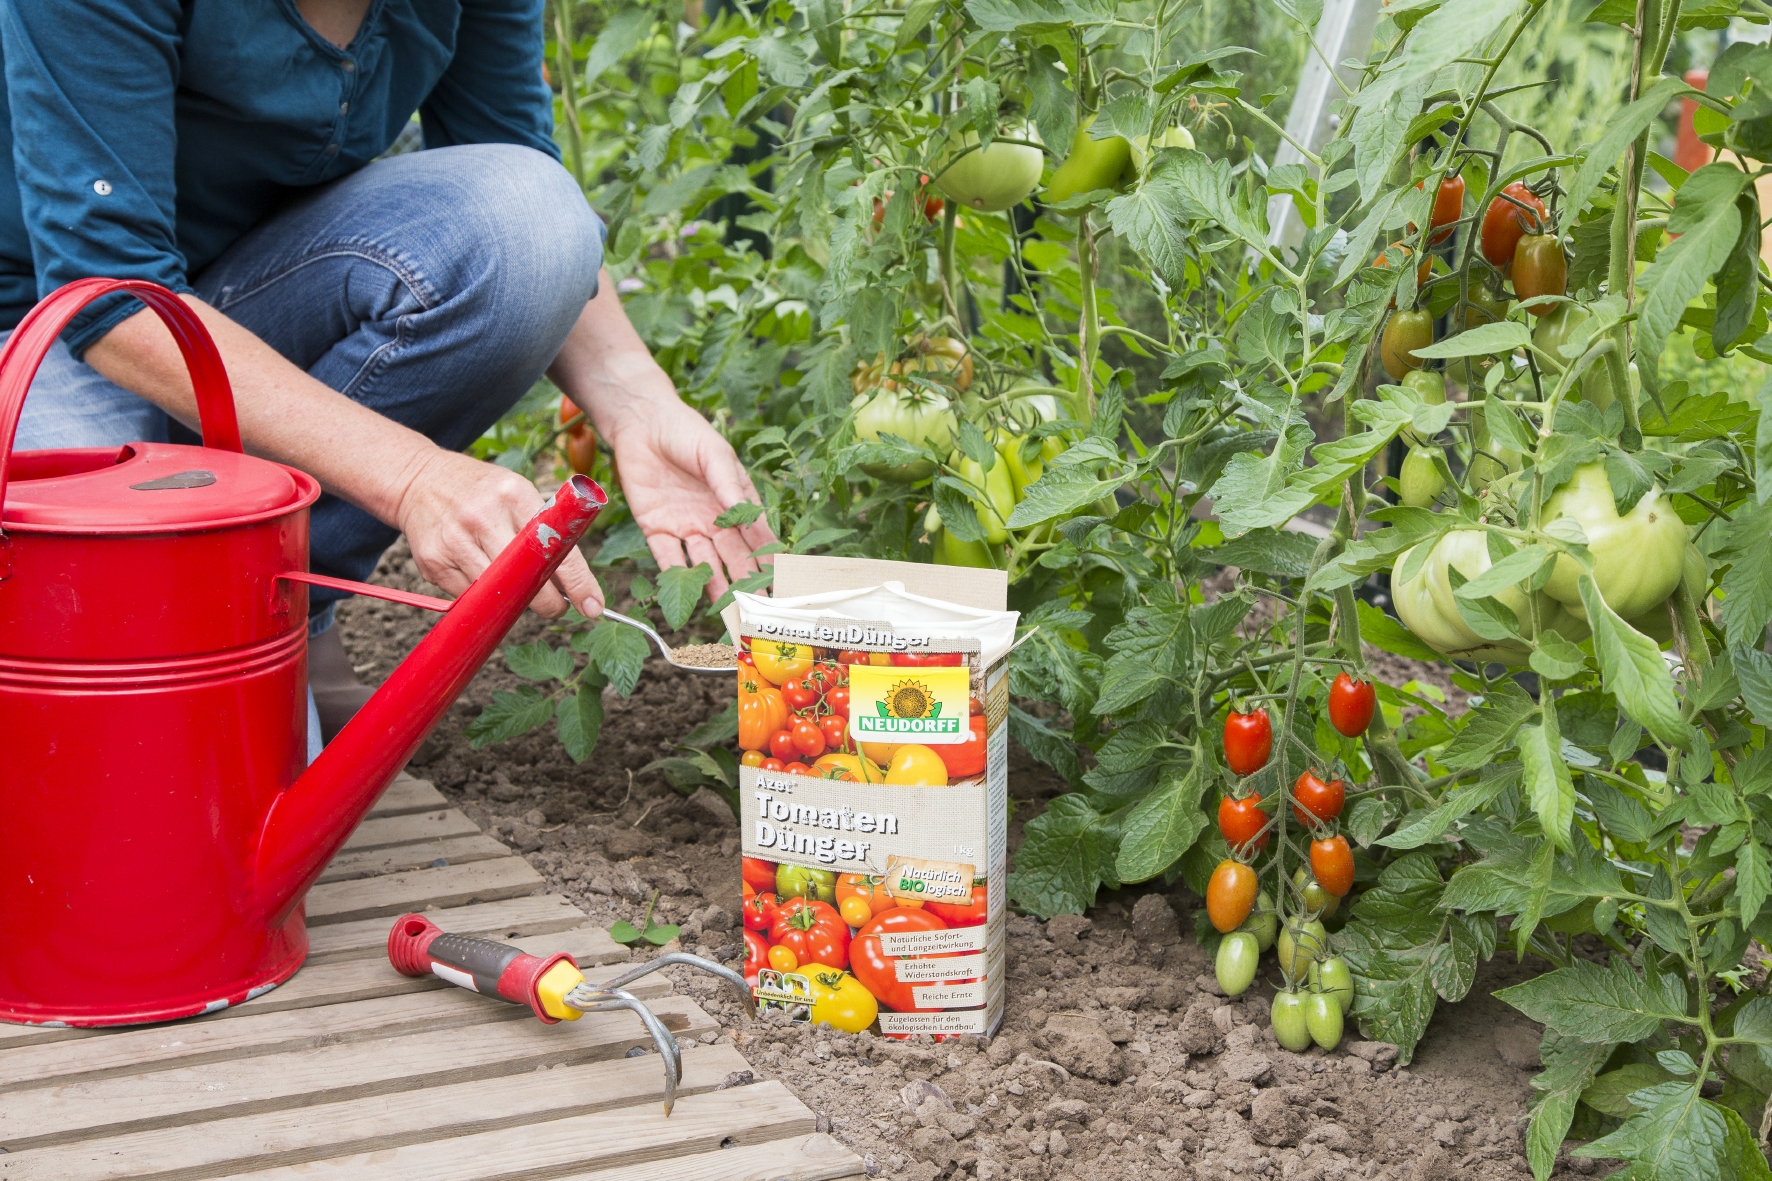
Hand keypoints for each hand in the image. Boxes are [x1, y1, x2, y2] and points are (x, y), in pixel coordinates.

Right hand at [394, 449, 604, 618]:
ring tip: (516, 588)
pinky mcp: (432, 561)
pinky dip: (481, 595)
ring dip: (514, 602)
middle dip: (548, 603)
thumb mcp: (517, 492)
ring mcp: (454, 540)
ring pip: (496, 593)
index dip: (578, 582)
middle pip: (525, 579)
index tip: (593, 606)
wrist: (418, 480)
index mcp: (514, 495)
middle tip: (557, 607)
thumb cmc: (482, 492)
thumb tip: (574, 580)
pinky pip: (468, 595)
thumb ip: (545, 527)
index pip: (554, 546)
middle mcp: (483, 516)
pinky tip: (479, 574)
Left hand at [603, 395, 775, 598]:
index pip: (757, 536)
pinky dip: (678, 576)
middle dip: (748, 583)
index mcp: (735, 501)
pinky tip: (691, 595)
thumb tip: (744, 516)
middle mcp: (713, 519)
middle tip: (760, 610)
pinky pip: (668, 557)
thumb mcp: (715, 455)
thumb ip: (728, 486)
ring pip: (705, 564)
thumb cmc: (686, 432)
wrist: (642, 422)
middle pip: (733, 557)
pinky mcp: (656, 528)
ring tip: (730, 612)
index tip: (782, 584)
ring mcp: (685, 525)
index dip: (769, 560)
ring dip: (717, 587)